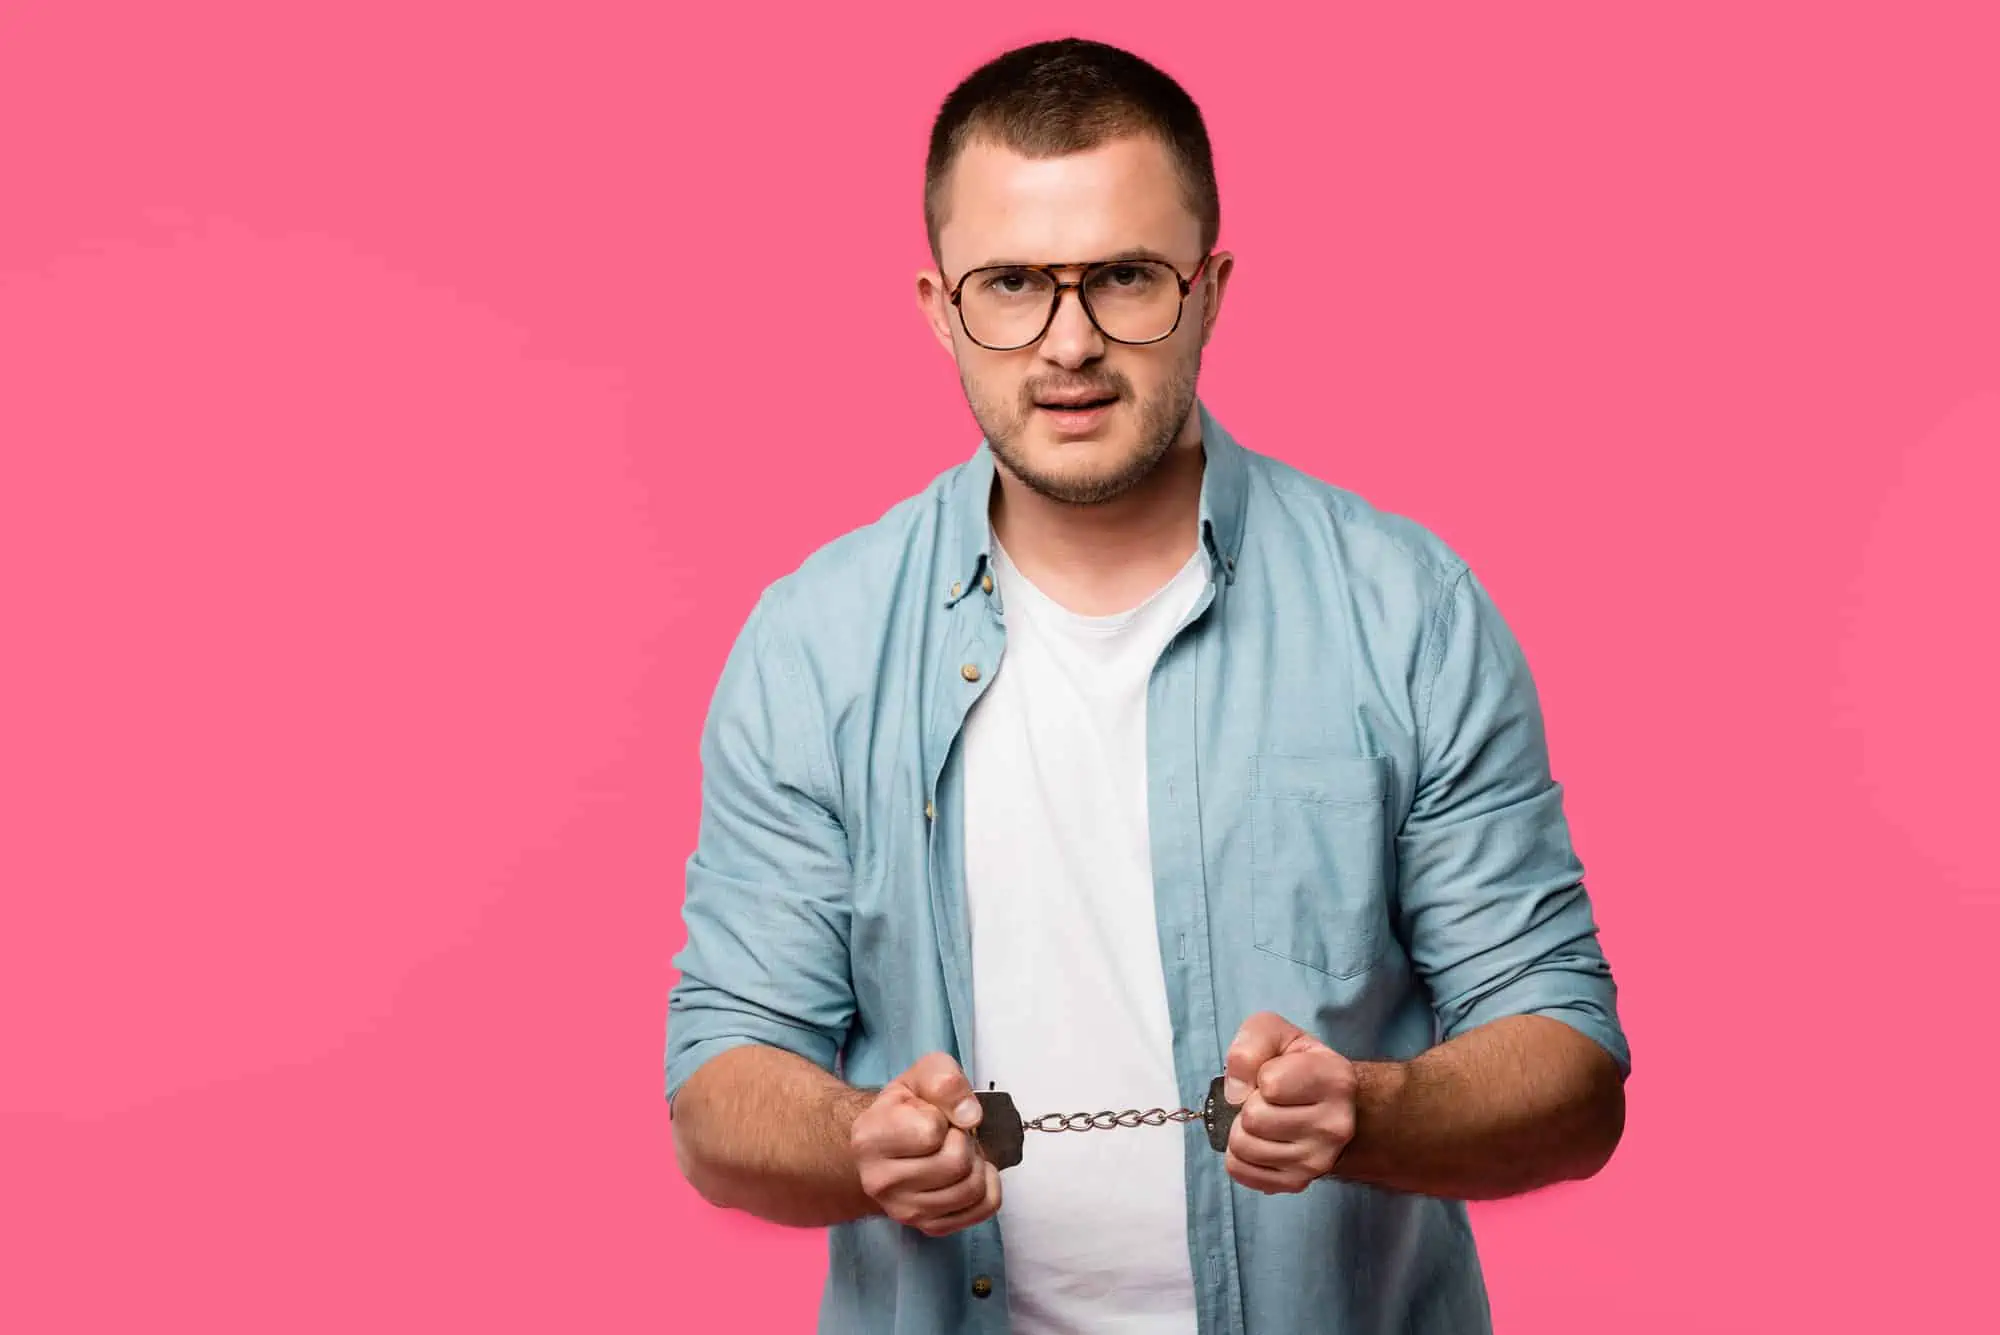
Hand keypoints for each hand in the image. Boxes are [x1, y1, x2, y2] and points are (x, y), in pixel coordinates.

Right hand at [850, 1052, 1000, 1236]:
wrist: (892, 1141)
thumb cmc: (908, 1106)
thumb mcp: (923, 1074)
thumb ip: (945, 1082)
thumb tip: (970, 1117)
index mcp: (870, 1139)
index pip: (931, 1132)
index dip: (943, 1117)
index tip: (932, 1115)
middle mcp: (879, 1182)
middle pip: (955, 1164)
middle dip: (965, 1141)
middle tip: (952, 1134)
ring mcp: (903, 1211)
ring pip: (971, 1189)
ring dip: (976, 1163)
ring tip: (958, 1151)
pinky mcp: (929, 1227)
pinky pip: (983, 1209)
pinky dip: (988, 1186)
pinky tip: (970, 1172)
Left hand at [1221, 1011, 1357, 1193]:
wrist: (1324, 1101)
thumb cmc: (1295, 1062)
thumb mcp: (1274, 1032)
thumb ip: (1250, 1045)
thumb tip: (1235, 1092)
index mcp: (1336, 1080)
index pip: (1270, 1084)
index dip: (1260, 1074)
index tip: (1275, 1073)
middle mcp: (1336, 1126)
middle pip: (1254, 1119)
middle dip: (1249, 1104)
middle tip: (1268, 1100)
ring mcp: (1318, 1160)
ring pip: (1244, 1147)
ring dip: (1242, 1129)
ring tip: (1265, 1118)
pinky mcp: (1298, 1182)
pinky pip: (1240, 1170)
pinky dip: (1239, 1155)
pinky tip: (1261, 1140)